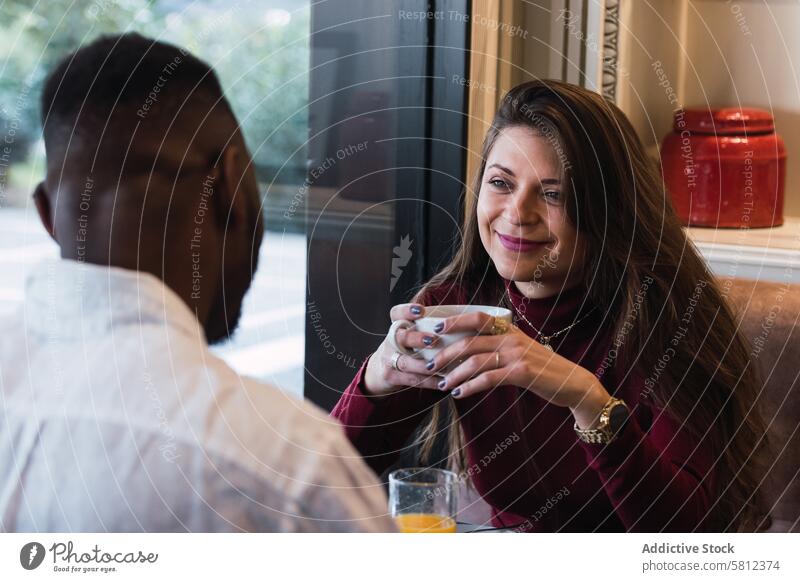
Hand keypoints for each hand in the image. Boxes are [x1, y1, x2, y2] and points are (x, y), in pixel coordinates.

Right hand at [362, 303, 440, 396]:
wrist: (379, 372)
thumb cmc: (404, 350)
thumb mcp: (408, 336)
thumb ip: (426, 329)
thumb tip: (460, 324)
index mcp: (396, 327)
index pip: (397, 313)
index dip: (407, 310)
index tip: (421, 310)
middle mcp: (390, 341)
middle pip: (401, 337)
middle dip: (417, 339)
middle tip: (433, 340)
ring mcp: (388, 359)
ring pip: (406, 362)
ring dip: (424, 365)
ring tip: (441, 367)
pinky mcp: (391, 376)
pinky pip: (411, 379)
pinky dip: (428, 381)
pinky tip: (442, 382)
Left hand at [428, 310, 610, 421]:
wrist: (572, 382)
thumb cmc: (542, 368)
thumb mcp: (521, 348)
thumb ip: (499, 344)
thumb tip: (466, 349)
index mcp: (509, 329)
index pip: (477, 318)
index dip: (455, 320)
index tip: (435, 328)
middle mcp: (511, 337)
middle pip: (470, 342)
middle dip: (445, 354)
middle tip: (429, 365)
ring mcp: (517, 354)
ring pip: (475, 362)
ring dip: (454, 374)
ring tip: (442, 384)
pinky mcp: (521, 372)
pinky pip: (488, 379)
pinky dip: (470, 387)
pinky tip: (460, 393)